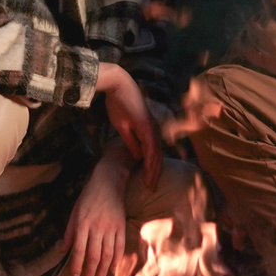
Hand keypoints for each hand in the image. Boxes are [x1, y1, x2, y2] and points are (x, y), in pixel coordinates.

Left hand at [64, 153, 131, 275]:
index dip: (76, 266)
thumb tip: (62, 251)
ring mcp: (111, 228)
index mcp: (83, 223)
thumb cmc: (88, 197)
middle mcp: (97, 228)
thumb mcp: (74, 211)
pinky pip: (119, 248)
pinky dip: (116, 261)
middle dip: (89, 274)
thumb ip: (69, 232)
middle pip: (94, 256)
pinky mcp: (121, 227)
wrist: (108, 182)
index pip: (78, 250)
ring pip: (107, 255)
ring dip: (102, 272)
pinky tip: (111, 270)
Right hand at [94, 62, 161, 187]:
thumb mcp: (123, 127)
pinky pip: (151, 146)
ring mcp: (151, 128)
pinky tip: (148, 170)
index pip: (152, 154)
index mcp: (147, 131)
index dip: (151, 169)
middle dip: (154, 174)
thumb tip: (137, 157)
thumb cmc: (119, 103)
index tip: (146, 183)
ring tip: (150, 185)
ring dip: (153, 170)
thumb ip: (131, 142)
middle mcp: (153, 130)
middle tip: (151, 189)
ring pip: (156, 154)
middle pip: (157, 157)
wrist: (118, 86)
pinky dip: (150, 159)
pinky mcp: (147, 125)